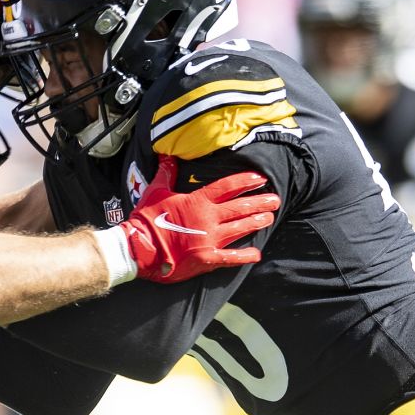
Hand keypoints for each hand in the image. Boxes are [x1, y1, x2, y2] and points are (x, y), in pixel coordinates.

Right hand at [119, 155, 279, 282]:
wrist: (139, 247)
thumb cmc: (146, 218)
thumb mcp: (156, 191)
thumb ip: (166, 173)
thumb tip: (168, 156)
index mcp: (197, 201)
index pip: (227, 187)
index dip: (245, 181)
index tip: (260, 179)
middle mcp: (208, 218)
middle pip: (240, 207)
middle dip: (260, 202)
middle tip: (275, 199)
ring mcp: (209, 239)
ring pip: (240, 229)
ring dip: (256, 222)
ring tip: (270, 218)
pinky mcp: (207, 259)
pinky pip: (231, 257)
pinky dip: (245, 256)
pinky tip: (257, 253)